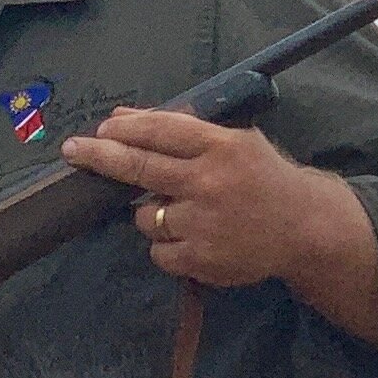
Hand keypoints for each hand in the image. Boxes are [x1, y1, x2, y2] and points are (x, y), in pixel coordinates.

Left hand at [63, 108, 373, 293]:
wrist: (305, 228)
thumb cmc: (263, 178)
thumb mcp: (234, 142)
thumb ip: (182, 131)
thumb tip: (122, 118)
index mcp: (221, 146)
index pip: (161, 130)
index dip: (125, 128)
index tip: (101, 129)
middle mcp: (210, 182)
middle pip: (140, 166)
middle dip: (100, 156)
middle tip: (73, 150)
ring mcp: (204, 223)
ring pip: (144, 216)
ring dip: (152, 213)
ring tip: (187, 212)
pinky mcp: (201, 259)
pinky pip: (157, 251)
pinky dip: (166, 244)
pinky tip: (194, 237)